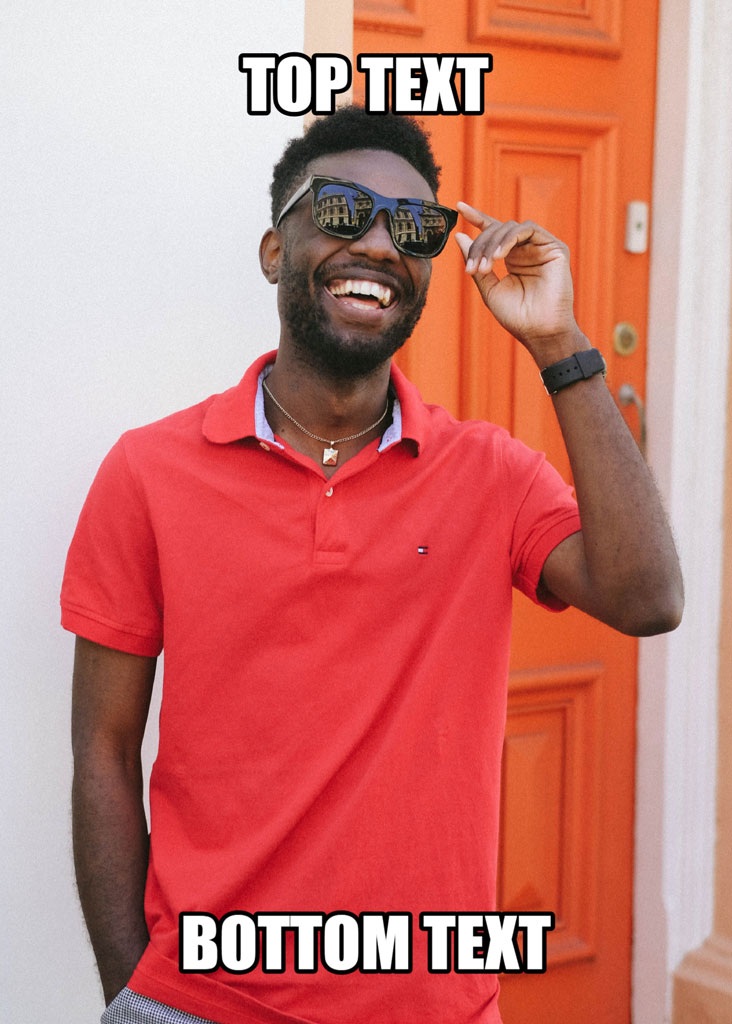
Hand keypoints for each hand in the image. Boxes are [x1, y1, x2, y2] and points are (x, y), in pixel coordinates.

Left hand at [455, 203, 584, 364]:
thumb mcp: (489, 289)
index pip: (494, 232)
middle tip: (472, 269)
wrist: (540, 331)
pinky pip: (528, 229)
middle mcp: (526, 249)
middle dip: (480, 246)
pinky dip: (509, 239)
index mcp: (511, 258)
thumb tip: (459, 235)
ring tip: (485, 266)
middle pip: (497, 230)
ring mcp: (540, 247)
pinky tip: (499, 256)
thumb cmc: (517, 316)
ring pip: (510, 227)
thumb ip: (475, 262)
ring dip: (492, 244)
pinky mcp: (554, 247)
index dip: (477, 217)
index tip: (459, 207)